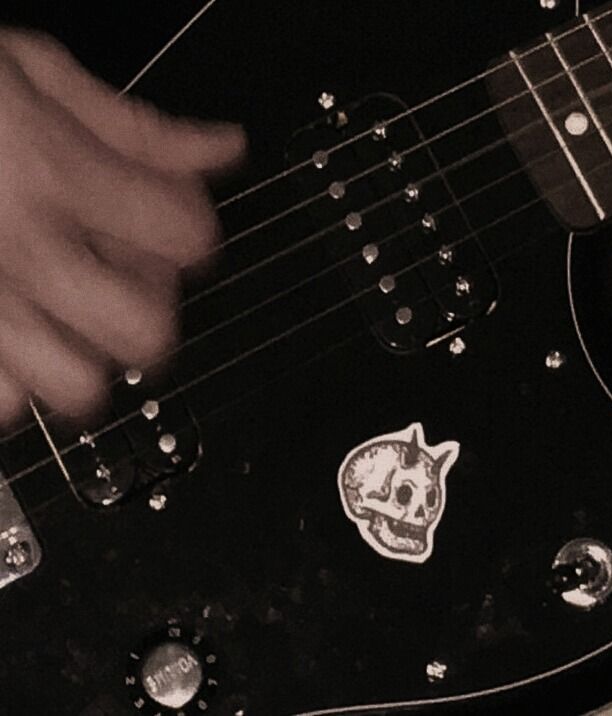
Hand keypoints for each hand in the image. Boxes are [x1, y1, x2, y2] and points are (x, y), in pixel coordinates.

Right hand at [0, 30, 245, 425]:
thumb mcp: (34, 75)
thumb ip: (138, 127)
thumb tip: (223, 149)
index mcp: (57, 175)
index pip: (187, 238)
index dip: (193, 228)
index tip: (174, 219)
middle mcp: (22, 250)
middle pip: (147, 334)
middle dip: (155, 310)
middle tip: (130, 279)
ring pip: (80, 389)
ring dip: (93, 356)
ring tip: (74, 317)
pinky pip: (3, 401)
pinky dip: (19, 382)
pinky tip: (16, 336)